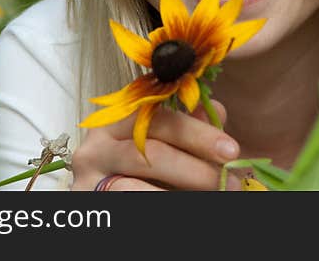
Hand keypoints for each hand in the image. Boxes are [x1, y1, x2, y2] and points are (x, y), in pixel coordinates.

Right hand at [70, 99, 240, 190]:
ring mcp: (87, 179)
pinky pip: (127, 205)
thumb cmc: (145, 172)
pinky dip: (159, 204)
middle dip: (196, 169)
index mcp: (118, 120)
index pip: (160, 120)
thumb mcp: (167, 146)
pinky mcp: (88, 204)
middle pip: (151, 153)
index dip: (199, 134)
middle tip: (229, 182)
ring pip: (136, 187)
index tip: (232, 150)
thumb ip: (189, 128)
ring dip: (180, 195)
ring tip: (211, 198)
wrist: (111, 203)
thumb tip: (216, 111)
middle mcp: (97, 146)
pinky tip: (183, 207)